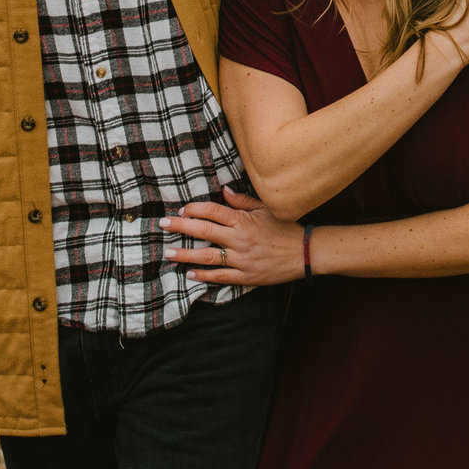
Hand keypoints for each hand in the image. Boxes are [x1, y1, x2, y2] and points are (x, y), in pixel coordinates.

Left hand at [162, 189, 305, 285]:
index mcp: (244, 220)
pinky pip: (221, 277)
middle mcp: (240, 239)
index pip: (212, 211)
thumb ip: (241, 201)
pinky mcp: (246, 276)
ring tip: (168, 253)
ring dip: (186, 254)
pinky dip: (204, 276)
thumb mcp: (265, 209)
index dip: (194, 210)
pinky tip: (190, 274)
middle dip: (181, 227)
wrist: (305, 253)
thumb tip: (222, 190)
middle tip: (162, 225)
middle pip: (204, 231)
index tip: (181, 210)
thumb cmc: (285, 228)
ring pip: (208, 256)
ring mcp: (242, 259)